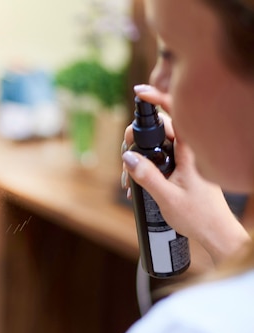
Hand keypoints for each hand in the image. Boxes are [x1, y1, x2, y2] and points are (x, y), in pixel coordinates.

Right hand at [122, 85, 249, 264]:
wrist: (215, 232)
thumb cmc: (198, 217)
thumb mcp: (167, 198)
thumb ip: (146, 176)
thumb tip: (128, 157)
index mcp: (190, 152)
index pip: (175, 115)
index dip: (158, 99)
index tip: (140, 93)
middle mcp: (190, 151)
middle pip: (161, 127)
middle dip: (137, 135)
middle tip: (125, 154)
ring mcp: (186, 159)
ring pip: (159, 143)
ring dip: (139, 154)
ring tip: (128, 178)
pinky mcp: (182, 168)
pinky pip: (162, 156)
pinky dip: (146, 163)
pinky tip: (137, 182)